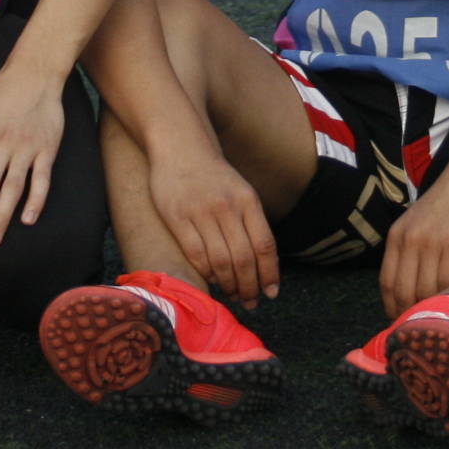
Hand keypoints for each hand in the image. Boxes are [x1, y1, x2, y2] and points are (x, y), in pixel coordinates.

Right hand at [149, 148, 279, 306]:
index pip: (265, 245)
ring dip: (228, 285)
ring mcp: (201, 212)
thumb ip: (251, 222)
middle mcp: (227, 207)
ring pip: (220, 261)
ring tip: (231, 294)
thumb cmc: (213, 175)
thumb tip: (261, 263)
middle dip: (249, 286)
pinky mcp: (177, 218)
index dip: (269, 274)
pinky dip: (206, 273)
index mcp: (248, 201)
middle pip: (244, 259)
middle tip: (250, 302)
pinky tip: (211, 280)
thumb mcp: (241, 191)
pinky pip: (195, 255)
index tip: (271, 293)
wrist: (180, 147)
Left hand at [379, 159, 448, 317]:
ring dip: (437, 309)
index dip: (395, 310)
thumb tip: (415, 286)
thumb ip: (414, 249)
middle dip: (416, 316)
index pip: (388, 285)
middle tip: (431, 329)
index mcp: (398, 235)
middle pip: (405, 293)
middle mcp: (409, 239)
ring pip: (427, 291)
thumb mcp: (422, 220)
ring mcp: (431, 241)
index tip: (408, 323)